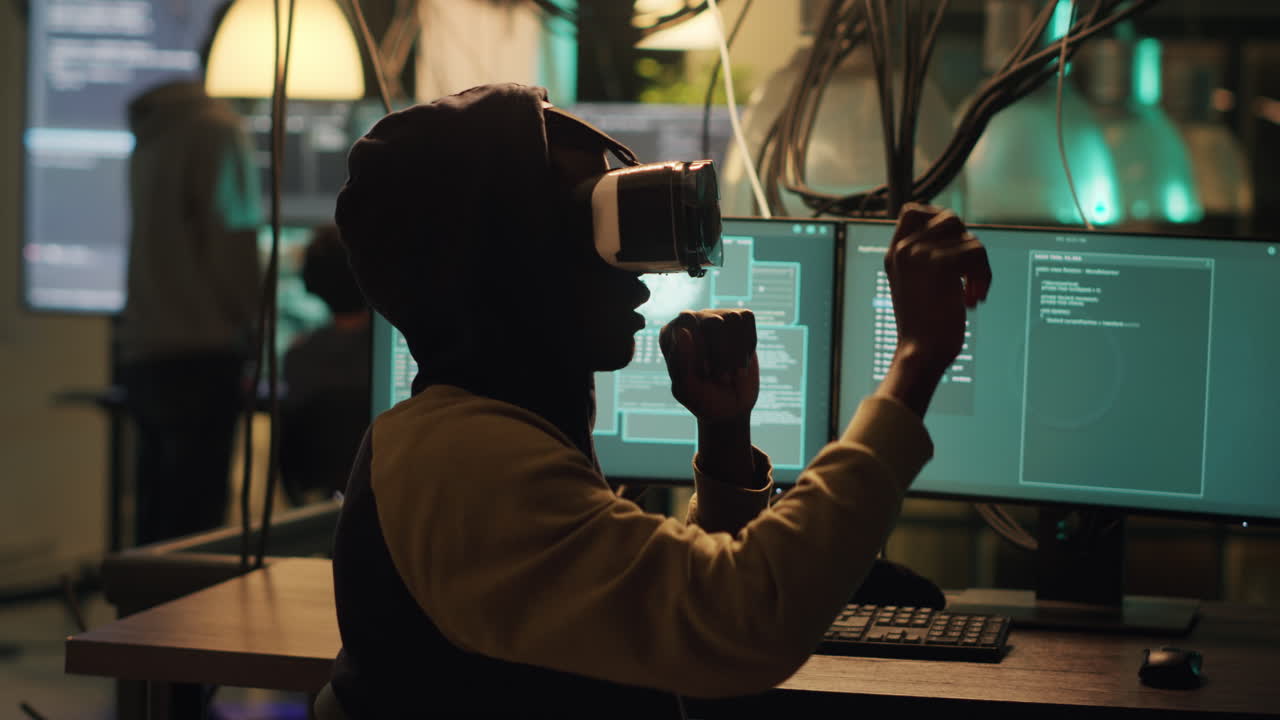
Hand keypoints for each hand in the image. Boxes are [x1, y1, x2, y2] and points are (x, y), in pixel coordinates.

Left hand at [659, 309, 759, 422]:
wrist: (730, 409)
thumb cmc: (703, 399)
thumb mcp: (687, 389)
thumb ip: (680, 362)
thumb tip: (683, 331)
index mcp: (670, 335)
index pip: (687, 328)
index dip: (702, 354)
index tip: (703, 374)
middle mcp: (689, 321)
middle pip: (714, 321)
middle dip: (722, 354)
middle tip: (718, 375)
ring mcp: (713, 317)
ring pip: (733, 318)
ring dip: (736, 352)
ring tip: (729, 371)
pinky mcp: (736, 321)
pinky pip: (747, 318)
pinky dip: (748, 343)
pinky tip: (740, 359)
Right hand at [881, 204, 991, 414]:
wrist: (920, 353)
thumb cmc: (924, 329)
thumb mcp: (918, 288)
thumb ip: (928, 262)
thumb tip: (962, 239)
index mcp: (894, 255)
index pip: (913, 211)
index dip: (937, 219)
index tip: (952, 245)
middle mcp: (903, 250)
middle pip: (949, 219)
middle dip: (968, 245)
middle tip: (967, 276)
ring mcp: (919, 254)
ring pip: (969, 237)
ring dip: (980, 264)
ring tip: (972, 291)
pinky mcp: (938, 263)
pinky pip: (977, 253)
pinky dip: (984, 278)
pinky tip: (972, 300)